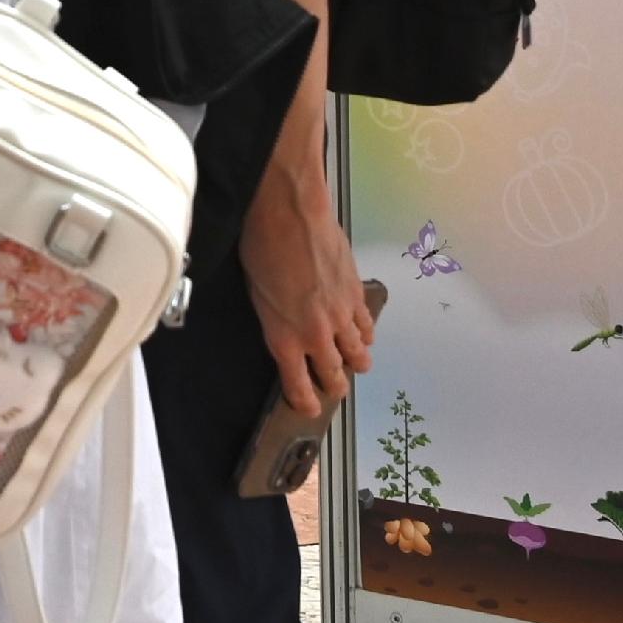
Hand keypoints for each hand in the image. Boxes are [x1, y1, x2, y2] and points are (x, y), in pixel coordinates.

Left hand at [237, 172, 375, 419]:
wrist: (290, 214)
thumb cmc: (262, 247)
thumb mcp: (255, 294)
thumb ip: (274, 322)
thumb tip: (284, 331)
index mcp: (284, 339)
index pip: (299, 386)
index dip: (306, 402)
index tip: (309, 408)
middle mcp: (317, 335)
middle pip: (335, 376)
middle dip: (334, 386)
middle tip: (333, 387)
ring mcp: (341, 316)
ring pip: (359, 354)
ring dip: (356, 362)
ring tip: (354, 364)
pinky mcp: (357, 294)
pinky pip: (367, 325)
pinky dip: (366, 334)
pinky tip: (363, 333)